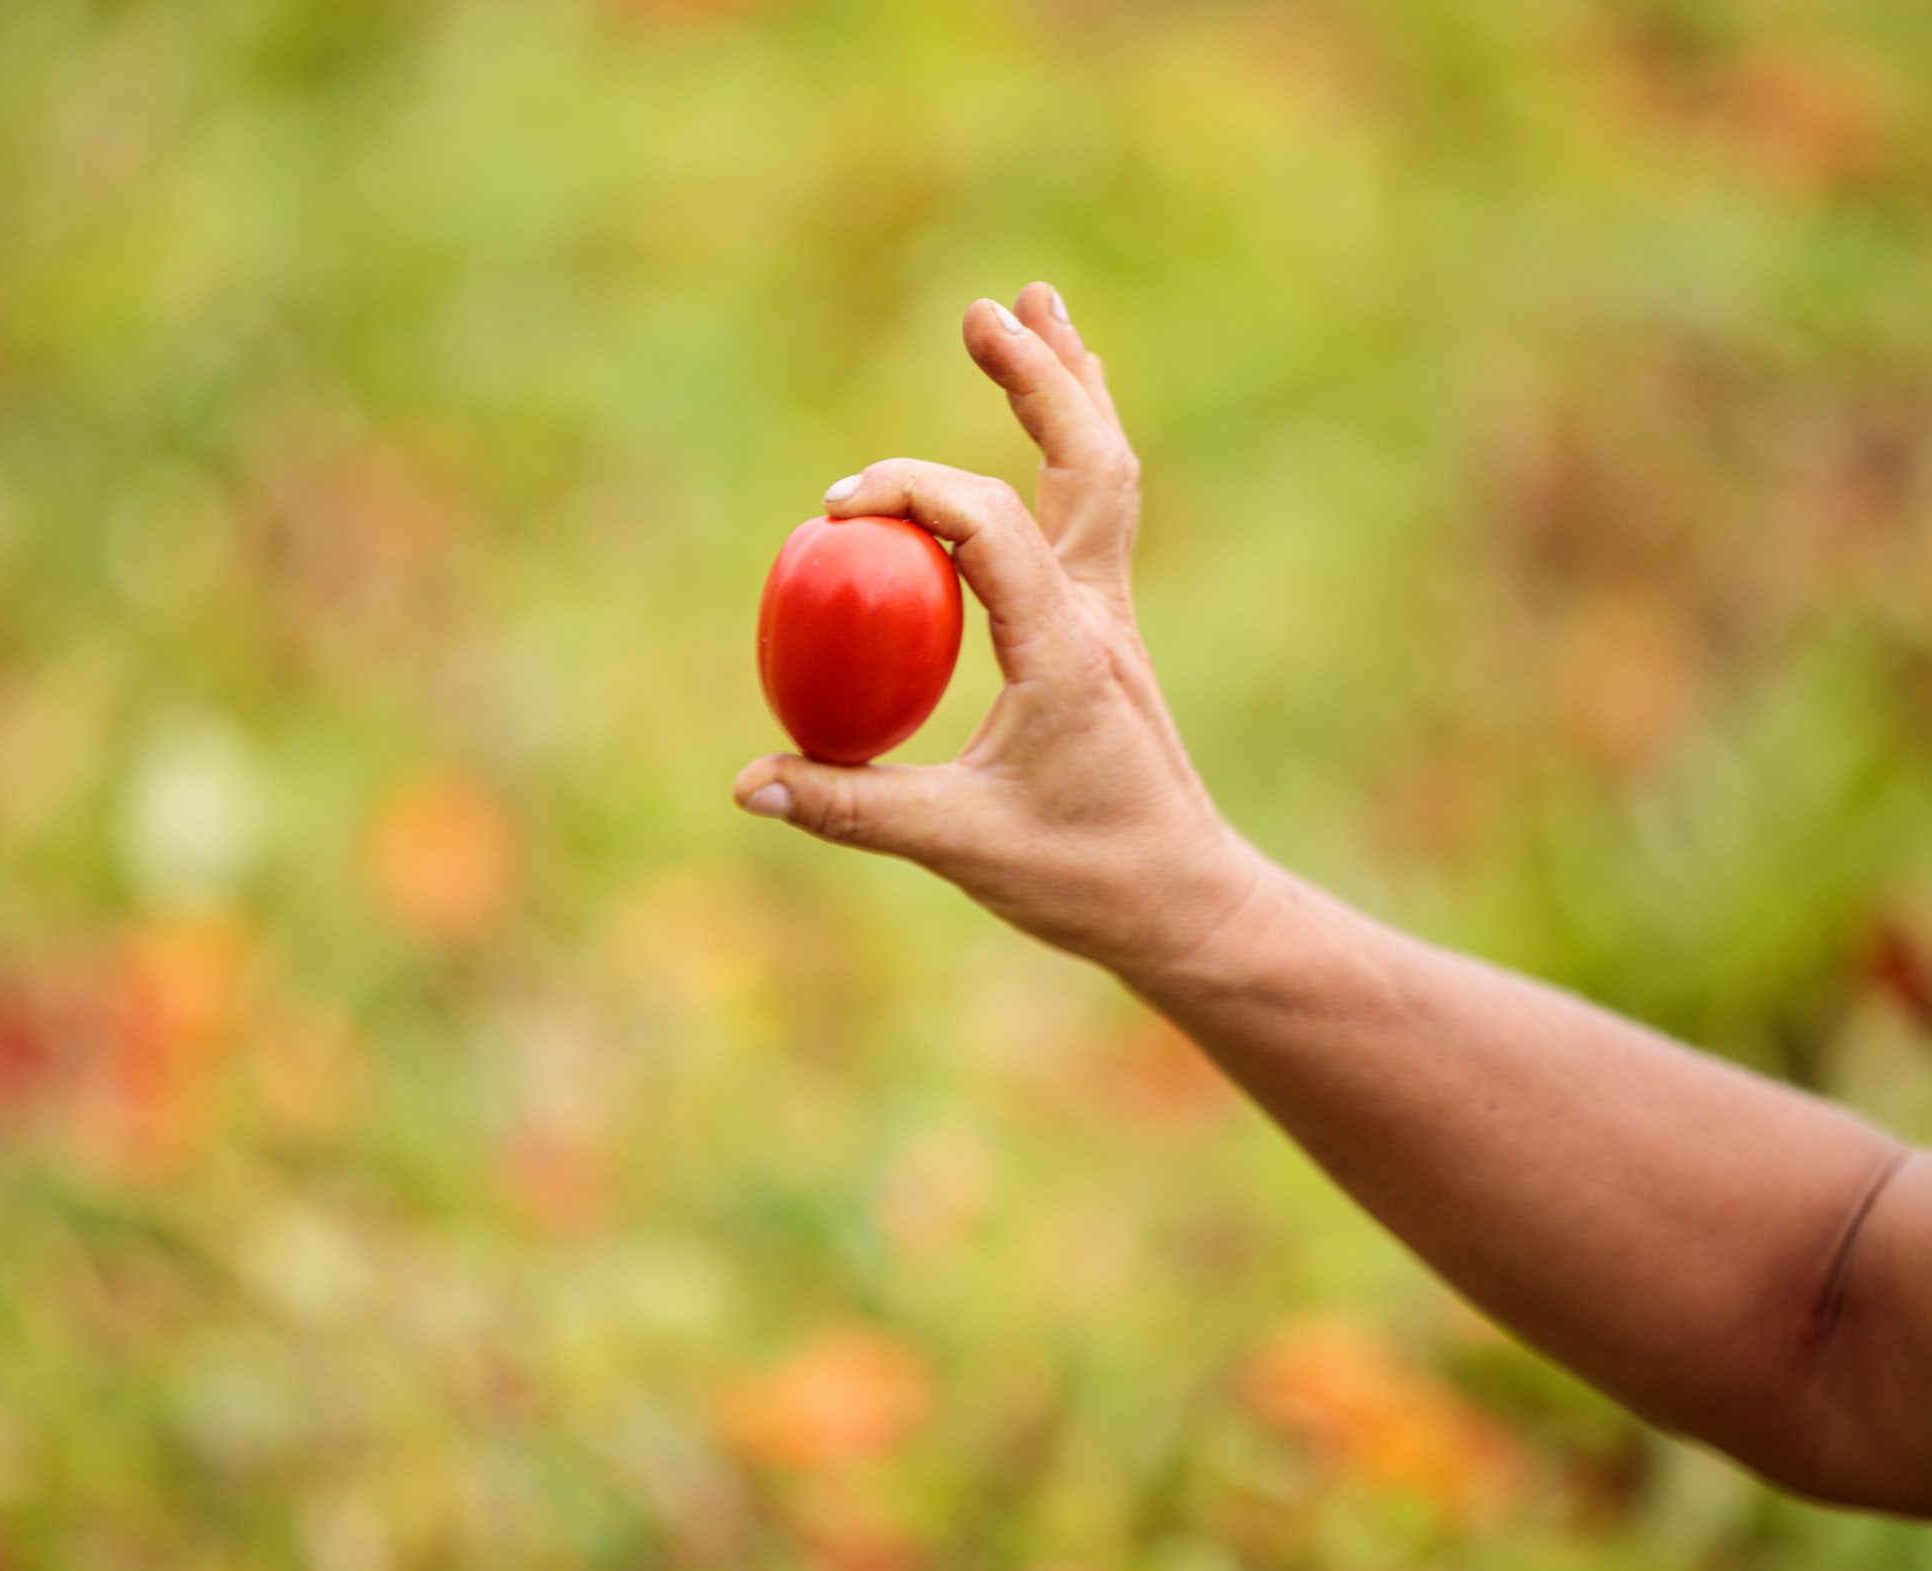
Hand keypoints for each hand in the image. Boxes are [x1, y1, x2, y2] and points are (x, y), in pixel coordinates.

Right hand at [733, 284, 1264, 977]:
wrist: (1186, 901)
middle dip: (1036, 377)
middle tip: (983, 309)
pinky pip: (1095, 508)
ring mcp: (1111, 615)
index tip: (834, 512)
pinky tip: (1061, 406)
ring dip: (1068, 386)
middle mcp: (1097, 615)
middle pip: (1086, 461)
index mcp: (1065, 651)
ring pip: (1104, 471)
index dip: (910, 496)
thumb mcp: (963, 847)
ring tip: (1036, 308)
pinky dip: (1074, 441)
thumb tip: (745, 785)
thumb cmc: (1082, 877)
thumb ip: (853, 810)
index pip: (989, 529)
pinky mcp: (1105, 629)